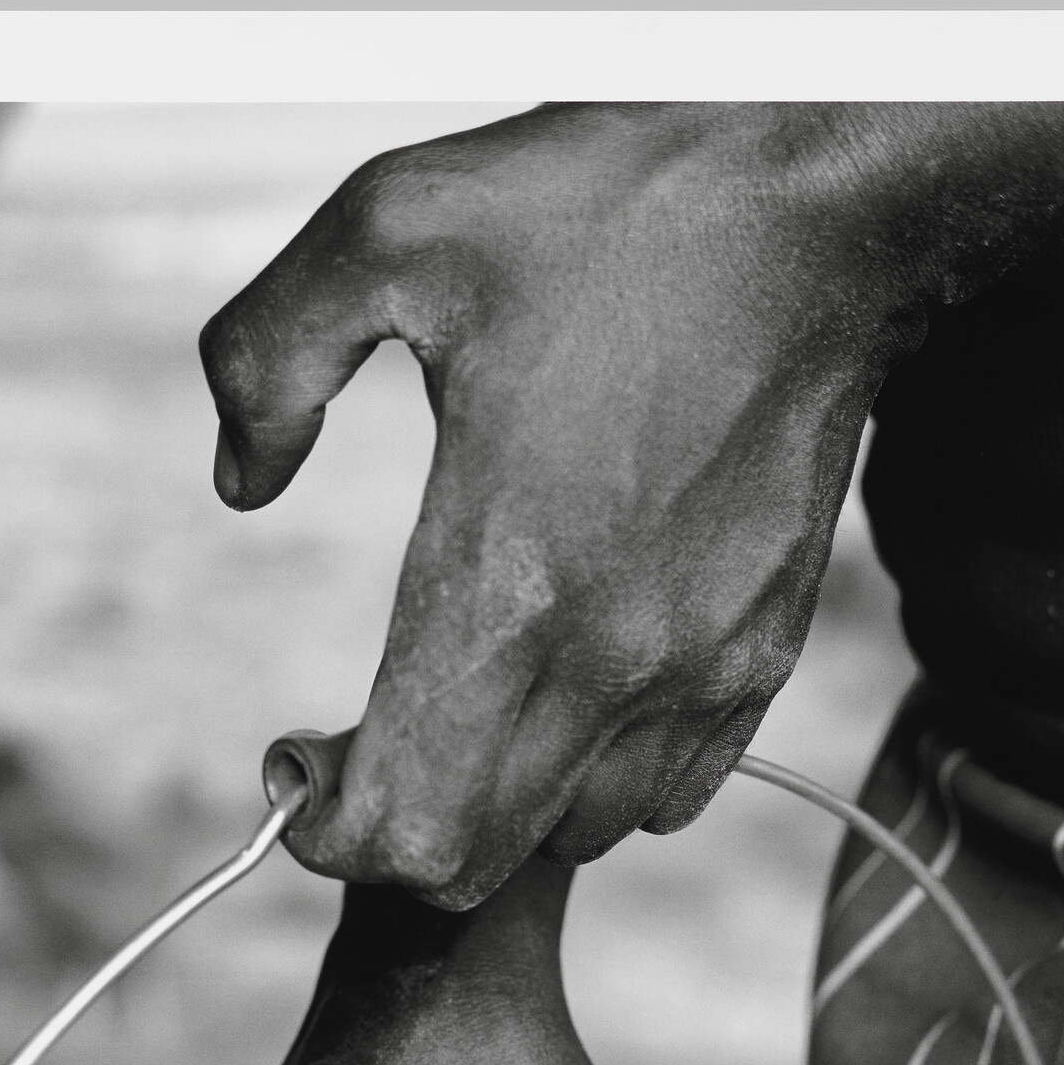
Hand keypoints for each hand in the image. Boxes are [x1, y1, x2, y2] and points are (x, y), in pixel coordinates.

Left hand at [201, 100, 1063, 908]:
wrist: (822, 202)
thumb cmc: (609, 209)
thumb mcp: (386, 230)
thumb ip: (268, 362)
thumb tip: (240, 483)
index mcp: (507, 584)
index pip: (403, 830)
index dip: (323, 835)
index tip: (299, 759)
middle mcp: (609, 662)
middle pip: (474, 862)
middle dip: (391, 828)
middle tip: (356, 733)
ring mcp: (699, 671)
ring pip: (572, 836)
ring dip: (495, 801)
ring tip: (460, 701)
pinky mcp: (763, 656)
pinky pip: (668, 795)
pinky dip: (596, 779)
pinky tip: (563, 684)